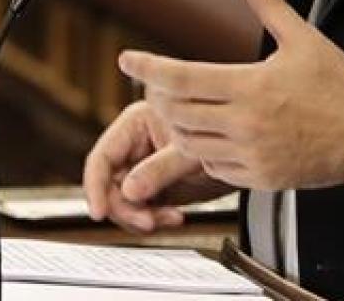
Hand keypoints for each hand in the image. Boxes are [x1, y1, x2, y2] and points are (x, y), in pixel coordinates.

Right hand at [82, 100, 231, 232]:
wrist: (247, 154)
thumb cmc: (225, 138)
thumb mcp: (191, 154)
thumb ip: (159, 170)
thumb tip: (128, 191)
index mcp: (137, 122)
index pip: (102, 157)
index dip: (96, 186)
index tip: (99, 212)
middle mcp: (135, 144)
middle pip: (110, 184)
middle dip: (126, 208)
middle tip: (148, 221)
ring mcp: (143, 167)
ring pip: (123, 201)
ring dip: (141, 216)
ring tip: (169, 218)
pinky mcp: (155, 186)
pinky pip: (141, 209)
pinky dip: (153, 219)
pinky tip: (174, 217)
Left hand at [118, 0, 343, 191]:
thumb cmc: (338, 85)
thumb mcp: (304, 39)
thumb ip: (269, 5)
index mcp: (251, 86)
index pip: (183, 77)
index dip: (149, 67)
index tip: (127, 58)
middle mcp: (245, 124)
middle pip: (177, 113)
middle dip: (158, 97)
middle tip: (154, 84)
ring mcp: (250, 155)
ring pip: (189, 144)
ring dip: (176, 126)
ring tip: (177, 109)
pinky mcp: (258, 179)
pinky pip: (212, 168)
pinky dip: (201, 151)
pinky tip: (207, 135)